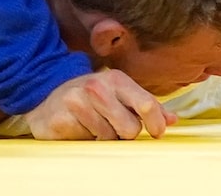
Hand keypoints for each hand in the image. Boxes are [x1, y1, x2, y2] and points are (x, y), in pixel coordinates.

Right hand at [23, 69, 175, 139]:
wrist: (48, 97)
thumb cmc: (90, 98)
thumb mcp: (119, 95)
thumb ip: (145, 106)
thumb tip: (172, 119)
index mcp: (116, 79)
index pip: (146, 103)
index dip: (156, 123)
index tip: (157, 133)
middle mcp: (98, 86)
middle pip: (130, 128)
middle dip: (125, 133)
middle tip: (114, 127)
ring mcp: (78, 101)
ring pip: (110, 138)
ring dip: (105, 137)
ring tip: (94, 125)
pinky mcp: (63, 118)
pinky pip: (88, 141)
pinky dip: (88, 140)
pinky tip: (81, 128)